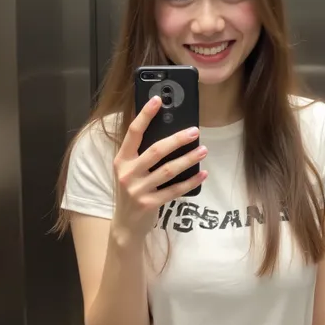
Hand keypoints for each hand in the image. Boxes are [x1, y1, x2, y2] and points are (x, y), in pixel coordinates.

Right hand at [112, 95, 206, 241]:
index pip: (133, 133)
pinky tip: (202, 173)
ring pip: (168, 170)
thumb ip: (141, 154)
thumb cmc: (131, 190)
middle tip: (195, 131)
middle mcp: (128, 173)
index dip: (145, 115)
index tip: (158, 100)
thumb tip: (168, 131)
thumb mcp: (129, 170)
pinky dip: (190, 181)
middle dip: (177, 139)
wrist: (125, 224)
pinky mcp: (150, 204)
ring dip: (188, 159)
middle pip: (156, 151)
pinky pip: (174, 190)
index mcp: (121, 159)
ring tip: (203, 150)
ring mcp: (138, 190)